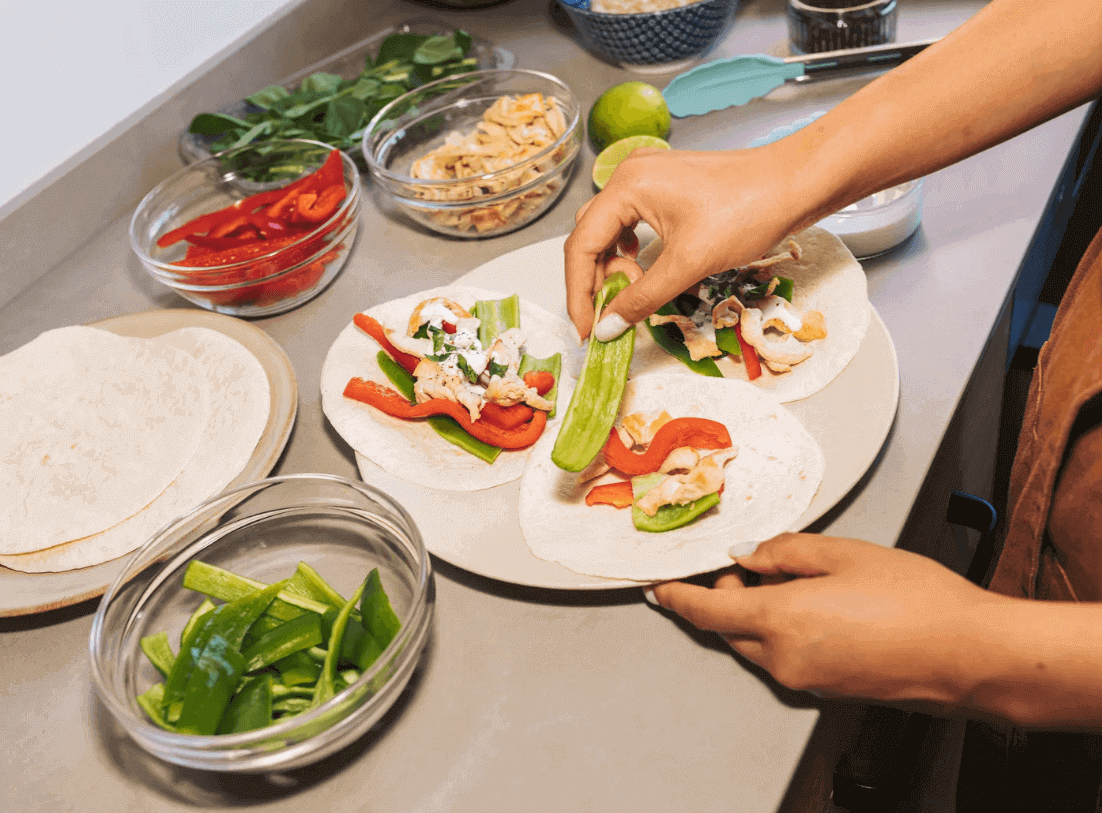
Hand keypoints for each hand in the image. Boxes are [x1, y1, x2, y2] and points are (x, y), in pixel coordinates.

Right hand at [563, 145, 812, 339]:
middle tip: (610, 316)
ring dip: (612, 266)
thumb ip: (641, 298)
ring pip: (608, 230)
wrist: (796, 184)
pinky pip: (630, 221)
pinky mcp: (665, 186)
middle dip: (594, 281)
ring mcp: (647, 177)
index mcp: (627, 186)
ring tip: (632, 291)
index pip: (581, 246)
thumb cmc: (748, 212)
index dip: (579, 293)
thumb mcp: (689, 264)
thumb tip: (607, 327)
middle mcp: (630, 175)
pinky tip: (643, 266)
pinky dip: (629, 250)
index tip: (586, 330)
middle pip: (589, 236)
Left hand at [650, 533, 1004, 706]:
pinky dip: (783, 632)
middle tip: (747, 564)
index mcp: (780, 620)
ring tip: (793, 580)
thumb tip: (749, 556)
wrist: (971, 655)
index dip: (677, 598)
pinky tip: (817, 608)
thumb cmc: (918, 601)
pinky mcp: (827, 691)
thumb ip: (785, 552)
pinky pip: (785, 657)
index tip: (658, 588)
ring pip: (757, 643)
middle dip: (726, 595)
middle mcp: (784, 659)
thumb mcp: (845, 553)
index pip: (706, 611)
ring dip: (756, 613)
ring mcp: (806, 681)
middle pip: (729, 627)